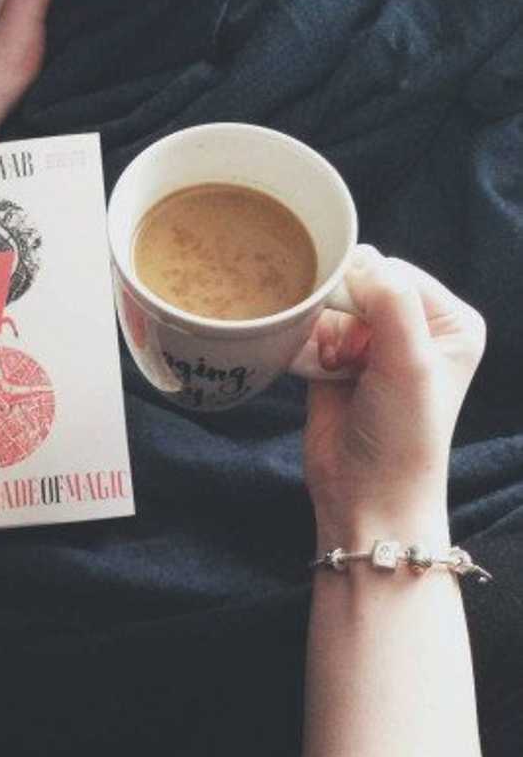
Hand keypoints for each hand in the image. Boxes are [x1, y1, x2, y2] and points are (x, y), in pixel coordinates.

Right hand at [304, 245, 486, 548]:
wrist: (366, 494)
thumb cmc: (402, 434)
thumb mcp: (408, 361)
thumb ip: (390, 302)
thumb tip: (356, 262)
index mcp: (449, 322)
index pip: (397, 273)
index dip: (369, 290)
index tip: (358, 329)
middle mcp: (414, 330)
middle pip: (360, 287)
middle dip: (342, 313)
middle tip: (347, 354)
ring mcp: (373, 347)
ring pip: (331, 310)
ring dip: (324, 334)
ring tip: (335, 367)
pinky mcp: (337, 365)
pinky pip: (312, 333)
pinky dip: (308, 347)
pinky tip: (318, 370)